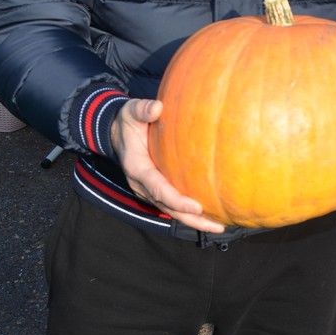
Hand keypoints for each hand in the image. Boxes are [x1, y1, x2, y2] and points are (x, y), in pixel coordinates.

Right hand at [110, 98, 224, 232]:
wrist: (116, 132)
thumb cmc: (129, 121)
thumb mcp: (132, 111)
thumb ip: (142, 109)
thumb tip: (157, 107)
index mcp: (137, 167)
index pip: (157, 188)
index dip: (176, 199)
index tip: (197, 207)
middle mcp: (141, 184)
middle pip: (167, 206)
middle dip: (190, 218)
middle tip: (216, 226)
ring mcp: (148, 189)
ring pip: (170, 210)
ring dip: (193, 220)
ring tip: (218, 227)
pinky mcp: (155, 189)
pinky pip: (172, 204)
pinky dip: (188, 212)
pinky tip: (210, 215)